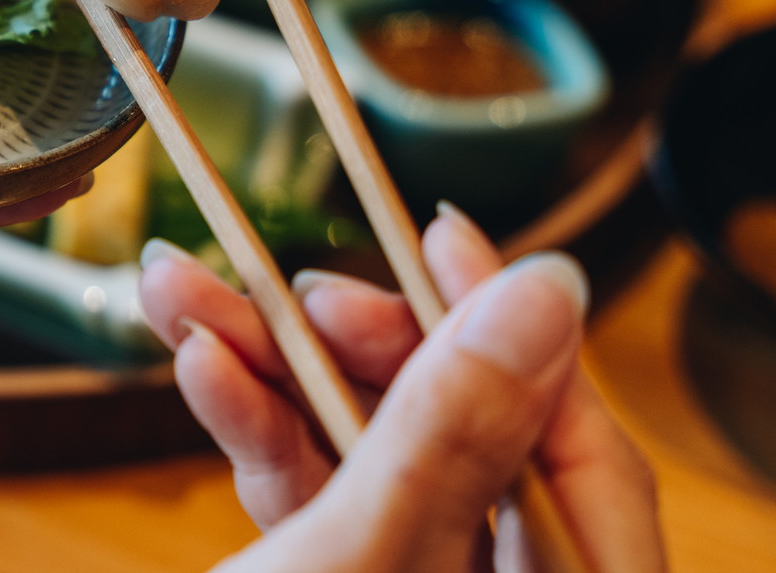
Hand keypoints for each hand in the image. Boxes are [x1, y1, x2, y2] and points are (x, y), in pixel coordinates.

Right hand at [139, 206, 662, 572]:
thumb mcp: (358, 559)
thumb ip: (450, 429)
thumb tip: (549, 292)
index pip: (584, 466)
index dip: (525, 338)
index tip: (449, 235)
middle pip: (465, 448)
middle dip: (362, 348)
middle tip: (298, 281)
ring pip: (367, 463)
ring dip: (274, 370)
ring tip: (190, 291)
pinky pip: (306, 504)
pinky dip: (251, 432)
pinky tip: (197, 367)